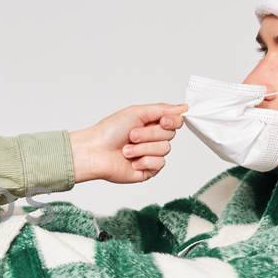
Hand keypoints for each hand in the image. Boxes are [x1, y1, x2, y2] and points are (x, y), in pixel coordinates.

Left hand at [69, 102, 185, 183]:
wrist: (95, 152)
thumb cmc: (109, 131)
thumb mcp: (136, 112)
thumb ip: (162, 109)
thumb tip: (183, 107)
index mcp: (151, 124)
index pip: (175, 122)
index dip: (172, 121)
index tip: (163, 121)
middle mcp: (152, 139)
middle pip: (170, 135)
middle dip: (149, 134)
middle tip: (131, 135)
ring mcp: (151, 155)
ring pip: (164, 149)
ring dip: (142, 148)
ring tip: (126, 150)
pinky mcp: (148, 170)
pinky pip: (159, 164)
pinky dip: (144, 161)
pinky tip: (131, 162)